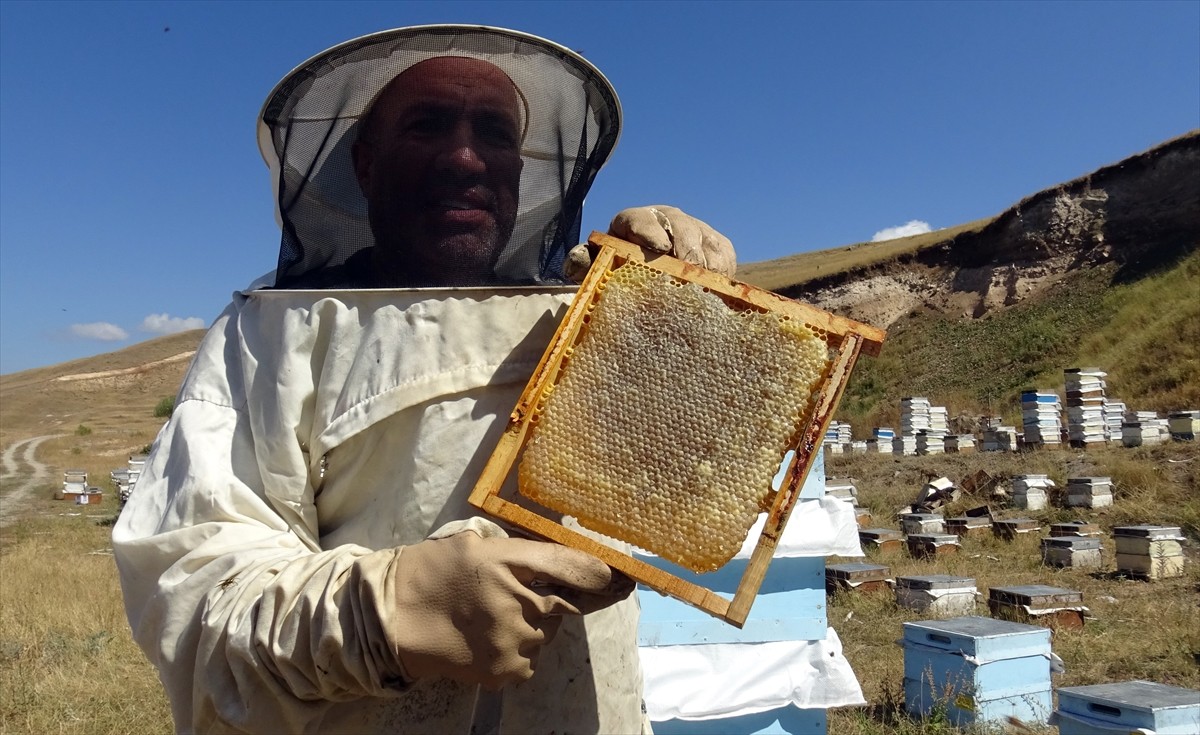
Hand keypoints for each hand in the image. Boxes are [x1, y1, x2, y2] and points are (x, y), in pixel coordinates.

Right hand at [385, 531, 631, 688]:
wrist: (394, 618)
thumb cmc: (435, 572)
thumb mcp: (477, 542)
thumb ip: (522, 548)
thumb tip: (571, 554)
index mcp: (507, 560)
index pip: (572, 565)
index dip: (603, 572)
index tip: (625, 577)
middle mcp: (515, 601)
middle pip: (568, 605)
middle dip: (562, 600)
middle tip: (531, 597)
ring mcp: (513, 640)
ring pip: (549, 634)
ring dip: (535, 626)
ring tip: (495, 617)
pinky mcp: (507, 670)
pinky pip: (533, 659)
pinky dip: (521, 650)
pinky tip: (490, 638)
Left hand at [566, 206, 735, 281]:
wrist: (650, 272)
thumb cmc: (622, 269)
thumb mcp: (601, 266)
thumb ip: (586, 262)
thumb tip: (576, 260)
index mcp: (633, 221)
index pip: (640, 220)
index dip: (649, 231)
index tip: (658, 248)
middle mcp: (667, 218)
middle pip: (681, 228)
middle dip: (685, 251)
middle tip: (687, 274)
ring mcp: (694, 228)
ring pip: (706, 241)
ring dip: (706, 264)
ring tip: (705, 285)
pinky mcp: (715, 243)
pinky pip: (724, 252)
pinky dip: (723, 269)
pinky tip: (718, 287)